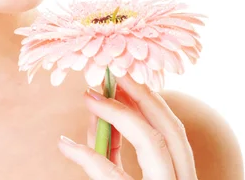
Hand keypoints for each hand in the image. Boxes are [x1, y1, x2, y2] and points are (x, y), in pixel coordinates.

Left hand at [58, 72, 197, 178]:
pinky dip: (90, 157)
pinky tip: (67, 146)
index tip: (124, 76)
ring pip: (156, 146)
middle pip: (171, 131)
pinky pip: (116, 176)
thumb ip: (114, 154)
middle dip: (143, 98)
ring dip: (121, 116)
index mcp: (178, 178)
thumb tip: (95, 118)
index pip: (173, 132)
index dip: (151, 101)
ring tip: (90, 98)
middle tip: (113, 74)